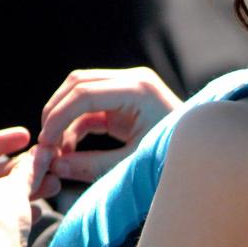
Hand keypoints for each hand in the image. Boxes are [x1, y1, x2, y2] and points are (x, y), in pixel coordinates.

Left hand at [0, 128, 59, 246]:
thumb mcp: (17, 189)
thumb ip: (29, 167)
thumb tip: (43, 152)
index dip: (6, 140)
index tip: (28, 136)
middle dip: (20, 171)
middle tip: (44, 165)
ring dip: (21, 191)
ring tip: (51, 187)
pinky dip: (11, 210)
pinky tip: (36, 212)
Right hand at [38, 67, 182, 181]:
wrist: (202, 156)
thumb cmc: (173, 158)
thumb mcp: (133, 164)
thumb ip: (93, 165)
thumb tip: (55, 166)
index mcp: (139, 90)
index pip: (85, 93)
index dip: (58, 117)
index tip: (45, 143)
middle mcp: (133, 80)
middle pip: (77, 84)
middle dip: (56, 113)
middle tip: (46, 145)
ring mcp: (128, 87)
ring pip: (79, 91)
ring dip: (63, 118)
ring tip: (57, 152)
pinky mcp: (123, 100)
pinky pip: (89, 106)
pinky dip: (75, 126)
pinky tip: (69, 150)